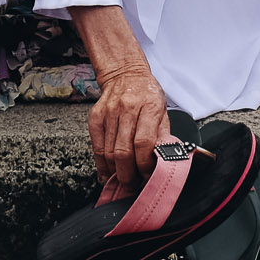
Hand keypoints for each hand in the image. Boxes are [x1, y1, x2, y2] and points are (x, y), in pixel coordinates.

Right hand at [87, 65, 169, 186]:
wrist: (125, 74)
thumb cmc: (147, 94)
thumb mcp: (163, 112)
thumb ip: (163, 137)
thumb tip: (163, 162)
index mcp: (149, 106)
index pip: (144, 143)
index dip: (145, 165)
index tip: (148, 176)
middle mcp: (127, 108)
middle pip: (123, 151)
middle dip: (128, 175)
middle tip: (134, 184)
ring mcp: (109, 112)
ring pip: (108, 152)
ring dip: (116, 172)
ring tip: (124, 180)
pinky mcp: (95, 117)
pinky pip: (96, 147)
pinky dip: (102, 165)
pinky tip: (109, 172)